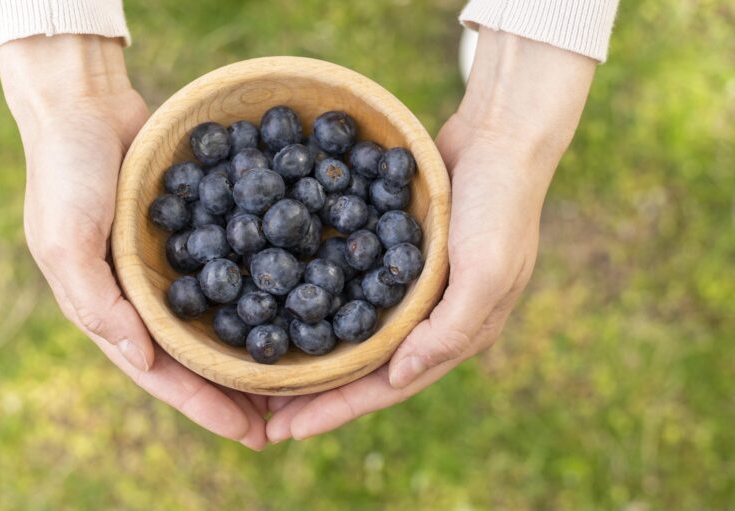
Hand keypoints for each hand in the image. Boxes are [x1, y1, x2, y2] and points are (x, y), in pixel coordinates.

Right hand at [0, 35, 266, 449]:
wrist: (86, 106)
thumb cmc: (66, 171)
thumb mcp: (65, 239)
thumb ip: (95, 301)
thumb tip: (141, 359)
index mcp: (116, 309)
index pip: (165, 373)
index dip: (206, 406)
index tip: (252, 434)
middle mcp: (150, 295)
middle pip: (202, 356)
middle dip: (241, 391)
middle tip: (291, 419)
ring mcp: (178, 265)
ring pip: (225, 319)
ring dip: (259, 349)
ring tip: (303, 378)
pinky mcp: (201, 231)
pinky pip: (237, 267)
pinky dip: (265, 287)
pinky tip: (302, 301)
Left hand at [266, 29, 596, 441]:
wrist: (500, 137)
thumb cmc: (500, 205)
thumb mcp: (485, 271)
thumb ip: (448, 330)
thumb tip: (397, 379)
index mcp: (455, 333)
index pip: (388, 385)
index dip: (339, 409)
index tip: (288, 430)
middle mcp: (430, 317)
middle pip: (365, 367)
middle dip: (318, 393)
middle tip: (264, 414)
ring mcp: (413, 287)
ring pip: (354, 332)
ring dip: (315, 354)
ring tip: (269, 372)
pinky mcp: (397, 255)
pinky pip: (353, 287)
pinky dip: (322, 302)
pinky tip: (288, 303)